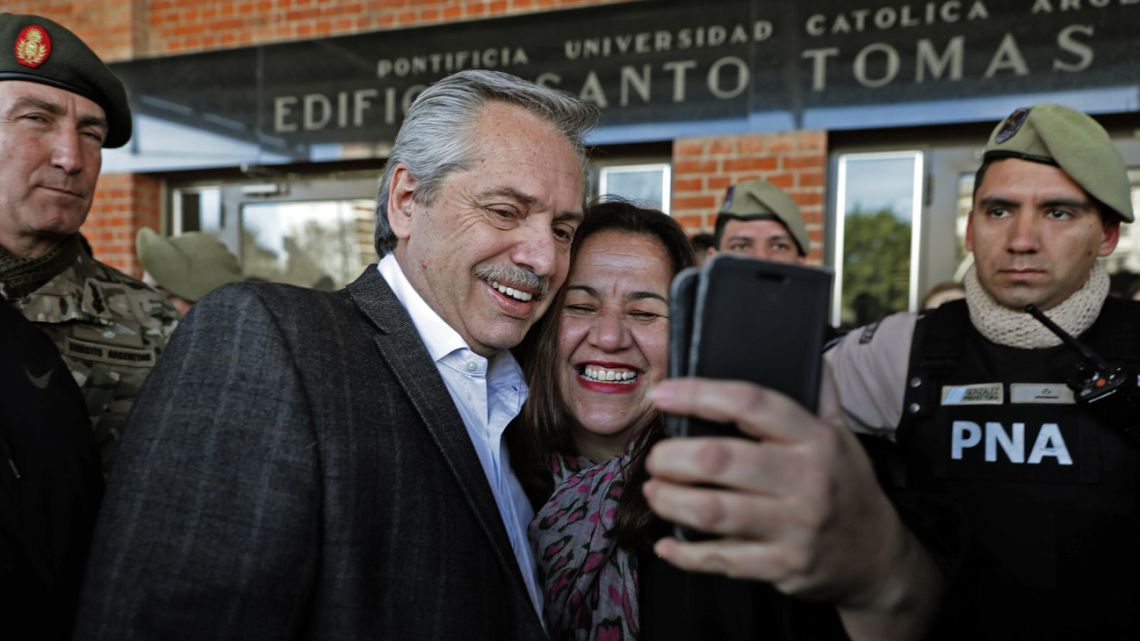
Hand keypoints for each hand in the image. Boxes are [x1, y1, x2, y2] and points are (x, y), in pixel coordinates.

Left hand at [642, 378, 939, 638]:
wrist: (878, 556)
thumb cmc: (846, 485)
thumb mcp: (843, 433)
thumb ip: (819, 391)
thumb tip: (803, 345)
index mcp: (816, 438)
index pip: (750, 404)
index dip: (698, 395)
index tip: (662, 393)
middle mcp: (806, 480)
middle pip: (721, 459)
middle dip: (673, 457)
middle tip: (655, 457)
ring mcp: (794, 527)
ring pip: (713, 511)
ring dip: (670, 499)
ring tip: (653, 490)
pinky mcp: (782, 566)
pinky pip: (722, 560)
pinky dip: (686, 554)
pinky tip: (667, 543)